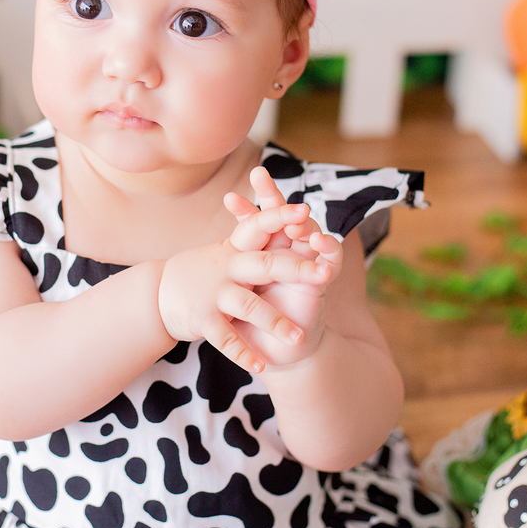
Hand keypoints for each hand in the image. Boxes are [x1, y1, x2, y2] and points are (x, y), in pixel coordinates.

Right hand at [158, 204, 329, 373]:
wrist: (157, 294)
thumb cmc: (201, 272)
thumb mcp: (225, 253)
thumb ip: (251, 241)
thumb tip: (287, 222)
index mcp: (235, 249)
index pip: (260, 225)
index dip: (282, 216)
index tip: (305, 210)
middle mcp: (227, 268)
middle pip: (266, 264)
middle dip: (297, 269)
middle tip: (324, 275)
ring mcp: (214, 294)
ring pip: (249, 306)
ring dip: (275, 322)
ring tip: (298, 338)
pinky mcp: (202, 319)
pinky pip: (226, 339)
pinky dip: (243, 353)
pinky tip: (261, 366)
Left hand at [223, 167, 344, 367]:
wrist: (277, 352)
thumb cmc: (251, 325)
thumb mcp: (234, 300)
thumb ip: (225, 280)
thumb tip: (195, 262)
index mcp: (261, 253)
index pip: (254, 225)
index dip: (244, 210)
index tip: (228, 198)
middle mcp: (285, 252)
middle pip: (281, 217)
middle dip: (271, 196)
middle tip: (260, 175)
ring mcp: (305, 263)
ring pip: (307, 232)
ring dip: (301, 221)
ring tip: (295, 215)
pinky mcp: (323, 281)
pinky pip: (331, 260)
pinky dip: (328, 249)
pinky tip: (322, 241)